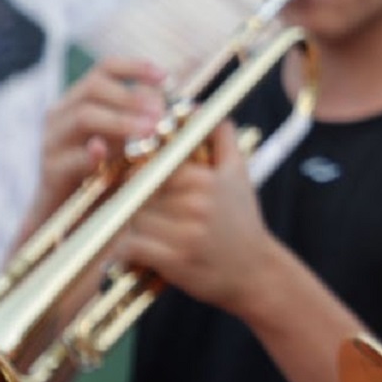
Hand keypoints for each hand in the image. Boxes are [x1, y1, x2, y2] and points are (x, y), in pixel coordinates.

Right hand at [30, 57, 167, 220]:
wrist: (72, 218)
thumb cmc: (107, 173)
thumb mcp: (129, 142)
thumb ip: (146, 121)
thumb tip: (186, 106)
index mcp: (80, 99)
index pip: (105, 68)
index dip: (136, 67)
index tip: (166, 78)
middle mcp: (62, 114)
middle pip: (93, 87)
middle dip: (131, 97)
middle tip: (159, 113)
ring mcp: (52, 141)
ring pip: (84, 116)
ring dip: (121, 121)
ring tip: (149, 131)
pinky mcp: (51, 170)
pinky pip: (72, 156)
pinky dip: (94, 154)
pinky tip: (110, 153)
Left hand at [118, 121, 282, 314]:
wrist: (256, 273)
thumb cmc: (243, 221)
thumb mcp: (239, 175)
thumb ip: (221, 138)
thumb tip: (198, 108)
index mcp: (206, 179)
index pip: (155, 162)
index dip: (140, 167)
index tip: (135, 175)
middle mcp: (195, 203)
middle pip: (139, 190)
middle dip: (131, 196)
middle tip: (128, 204)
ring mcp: (184, 233)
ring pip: (132, 217)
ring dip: (127, 223)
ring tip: (133, 227)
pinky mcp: (173, 261)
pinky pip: (131, 247)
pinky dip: (125, 250)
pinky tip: (132, 251)